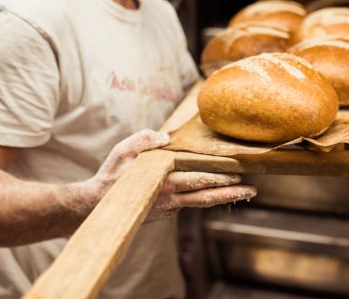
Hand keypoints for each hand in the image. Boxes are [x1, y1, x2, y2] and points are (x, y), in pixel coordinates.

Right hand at [83, 129, 256, 219]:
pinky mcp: (167, 211)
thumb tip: (164, 136)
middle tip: (252, 189)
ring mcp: (170, 207)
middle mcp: (171, 198)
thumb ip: (143, 140)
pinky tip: (221, 191)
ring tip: (247, 193)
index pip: (197, 180)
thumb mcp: (123, 152)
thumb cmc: (111, 177)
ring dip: (225, 197)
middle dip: (230, 192)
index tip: (236, 174)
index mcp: (164, 183)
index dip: (217, 178)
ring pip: (202, 202)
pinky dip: (208, 197)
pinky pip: (192, 202)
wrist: (96, 207)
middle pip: (206, 196)